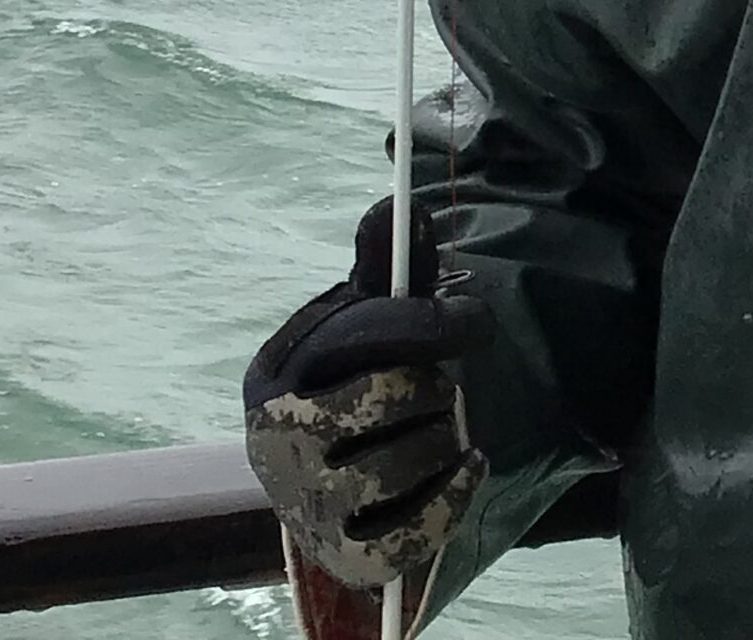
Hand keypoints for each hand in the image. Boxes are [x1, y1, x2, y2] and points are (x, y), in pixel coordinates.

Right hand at [242, 199, 493, 588]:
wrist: (332, 484)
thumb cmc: (354, 384)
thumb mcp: (363, 322)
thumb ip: (387, 269)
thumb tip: (396, 201)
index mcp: (275, 370)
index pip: (361, 334)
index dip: (433, 323)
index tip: (477, 323)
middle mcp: (275, 438)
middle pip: (386, 396)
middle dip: (431, 388)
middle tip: (434, 392)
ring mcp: (303, 501)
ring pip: (400, 464)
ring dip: (443, 441)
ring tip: (439, 430)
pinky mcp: (341, 552)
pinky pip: (409, 534)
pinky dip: (452, 498)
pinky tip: (466, 468)